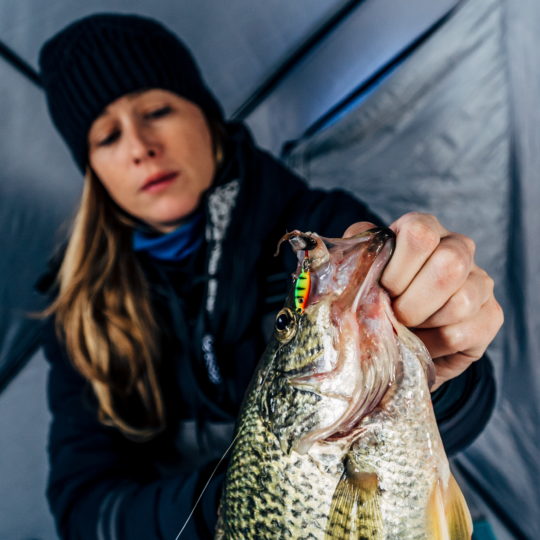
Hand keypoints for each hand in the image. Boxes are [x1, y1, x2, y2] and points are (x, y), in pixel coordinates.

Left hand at [344, 213, 503, 390]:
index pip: (420, 233)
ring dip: (421, 324)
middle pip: (449, 265)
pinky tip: (421, 343)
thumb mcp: (359, 274)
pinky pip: (462, 333)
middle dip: (411, 301)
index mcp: (424, 229)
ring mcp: (480, 282)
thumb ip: (356, 254)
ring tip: (405, 328)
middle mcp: (459, 248)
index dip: (397, 269)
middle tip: (393, 315)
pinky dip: (432, 345)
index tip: (383, 289)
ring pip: (459, 302)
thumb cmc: (376, 299)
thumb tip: (356, 241)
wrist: (396, 342)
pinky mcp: (491, 316)